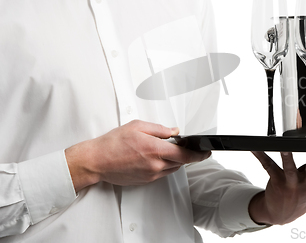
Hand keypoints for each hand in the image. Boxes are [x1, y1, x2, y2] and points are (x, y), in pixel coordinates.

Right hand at [65, 120, 210, 191]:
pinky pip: (162, 173)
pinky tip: (155, 157)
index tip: (206, 151)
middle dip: (187, 155)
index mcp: (155, 149)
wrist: (96, 161)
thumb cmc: (113, 143)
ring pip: (172, 168)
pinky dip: (164, 165)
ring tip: (165, 150)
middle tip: (188, 148)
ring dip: (174, 160)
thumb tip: (174, 131)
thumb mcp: (137, 126)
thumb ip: (160, 129)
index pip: (185, 155)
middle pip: (181, 162)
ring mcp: (150, 174)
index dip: (199, 154)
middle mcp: (155, 164)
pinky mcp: (145, 180)